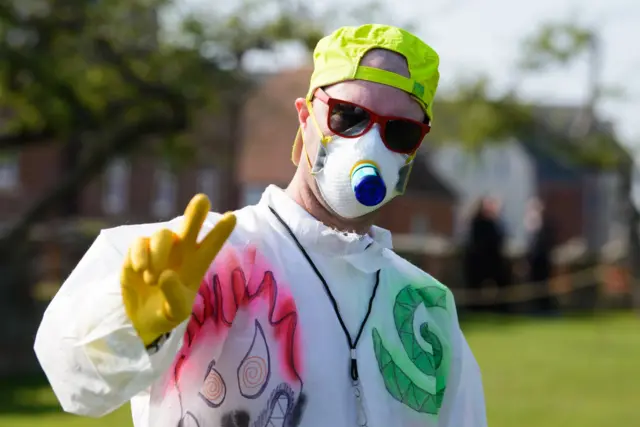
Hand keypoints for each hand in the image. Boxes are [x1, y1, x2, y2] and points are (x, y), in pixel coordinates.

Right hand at [121, 194, 235, 345]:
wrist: (141, 319)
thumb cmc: (167, 313)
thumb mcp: (176, 312)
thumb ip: (174, 295)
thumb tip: (165, 274)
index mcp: (197, 263)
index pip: (212, 244)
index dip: (221, 230)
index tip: (232, 217)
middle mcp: (181, 251)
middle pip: (190, 225)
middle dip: (196, 212)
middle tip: (203, 199)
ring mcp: (160, 249)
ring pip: (163, 234)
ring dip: (159, 253)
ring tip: (153, 279)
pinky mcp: (138, 251)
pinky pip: (140, 243)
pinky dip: (140, 255)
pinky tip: (140, 270)